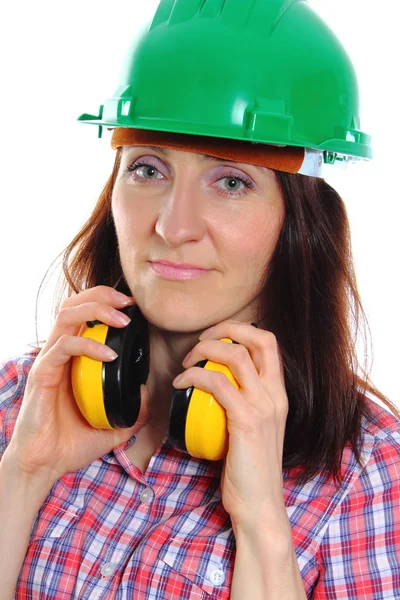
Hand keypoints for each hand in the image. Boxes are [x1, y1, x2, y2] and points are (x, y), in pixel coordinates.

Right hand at [6, 286, 150, 481]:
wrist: (44, 465)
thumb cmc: (71, 442)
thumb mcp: (113, 427)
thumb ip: (132, 411)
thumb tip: (146, 393)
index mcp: (73, 359)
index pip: (83, 314)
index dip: (105, 302)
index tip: (131, 306)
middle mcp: (59, 354)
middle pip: (73, 305)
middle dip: (101, 296)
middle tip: (127, 302)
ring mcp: (49, 362)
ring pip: (66, 317)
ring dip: (96, 311)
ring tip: (122, 320)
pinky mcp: (42, 375)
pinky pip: (63, 347)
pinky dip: (88, 344)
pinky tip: (109, 356)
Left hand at [172, 320, 288, 530]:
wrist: (259, 505)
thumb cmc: (249, 470)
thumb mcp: (254, 429)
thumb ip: (244, 405)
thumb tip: (215, 387)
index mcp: (279, 395)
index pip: (269, 344)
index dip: (241, 331)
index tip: (215, 338)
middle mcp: (276, 396)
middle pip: (259, 340)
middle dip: (226, 329)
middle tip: (201, 340)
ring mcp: (264, 407)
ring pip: (235, 356)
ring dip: (204, 351)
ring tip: (187, 362)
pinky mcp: (247, 421)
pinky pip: (217, 384)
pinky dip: (194, 376)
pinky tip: (180, 384)